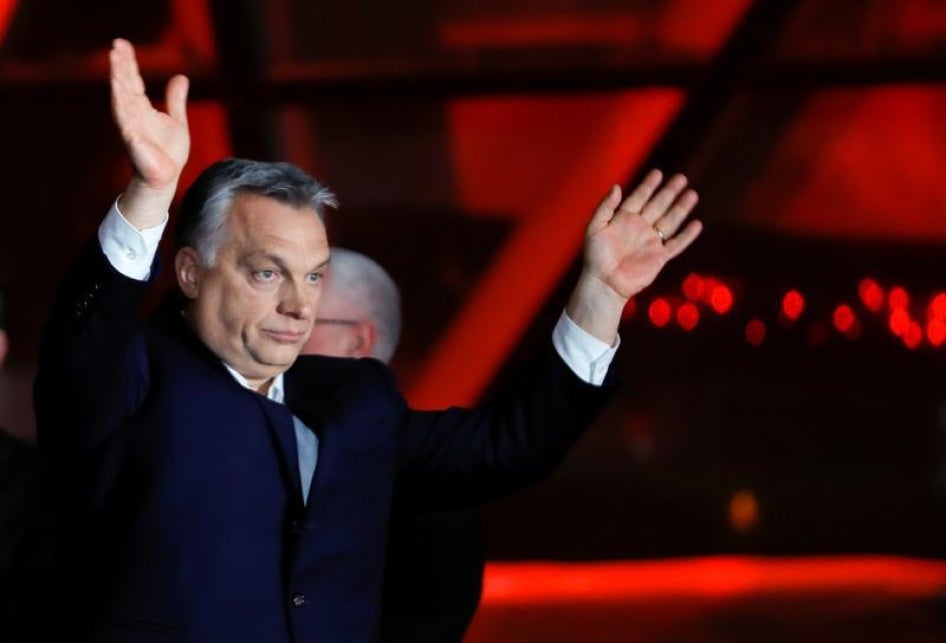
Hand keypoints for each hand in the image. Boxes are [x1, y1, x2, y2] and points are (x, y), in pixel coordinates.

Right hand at [110, 39, 189, 228]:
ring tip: (115, 64)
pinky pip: (128, 124)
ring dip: (118, 83)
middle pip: (125, 86)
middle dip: (121, 67)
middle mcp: (132, 115)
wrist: (166, 177)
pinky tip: (122, 95)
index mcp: (142, 108)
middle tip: (116, 46)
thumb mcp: (176, 121)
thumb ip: (175, 100)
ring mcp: (131, 128)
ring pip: (122, 101)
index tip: (122, 44)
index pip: (133, 81)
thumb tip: (180, 77)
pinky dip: (124, 110)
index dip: (128, 63)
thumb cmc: (169, 152)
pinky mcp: (134, 143)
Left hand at [566, 170, 701, 342]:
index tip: (658, 173)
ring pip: (670, 221)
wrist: (604, 282)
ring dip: (681, 208)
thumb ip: (605, 207)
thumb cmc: (595, 257)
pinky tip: (696, 224)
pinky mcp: (659, 257)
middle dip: (670, 192)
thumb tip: (617, 186)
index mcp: (624, 219)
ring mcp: (650, 242)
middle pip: (658, 205)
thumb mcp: (594, 228)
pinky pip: (676, 244)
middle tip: (681, 178)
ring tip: (692, 194)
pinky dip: (687, 235)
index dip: (649, 185)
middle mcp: (640, 228)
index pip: (639, 197)